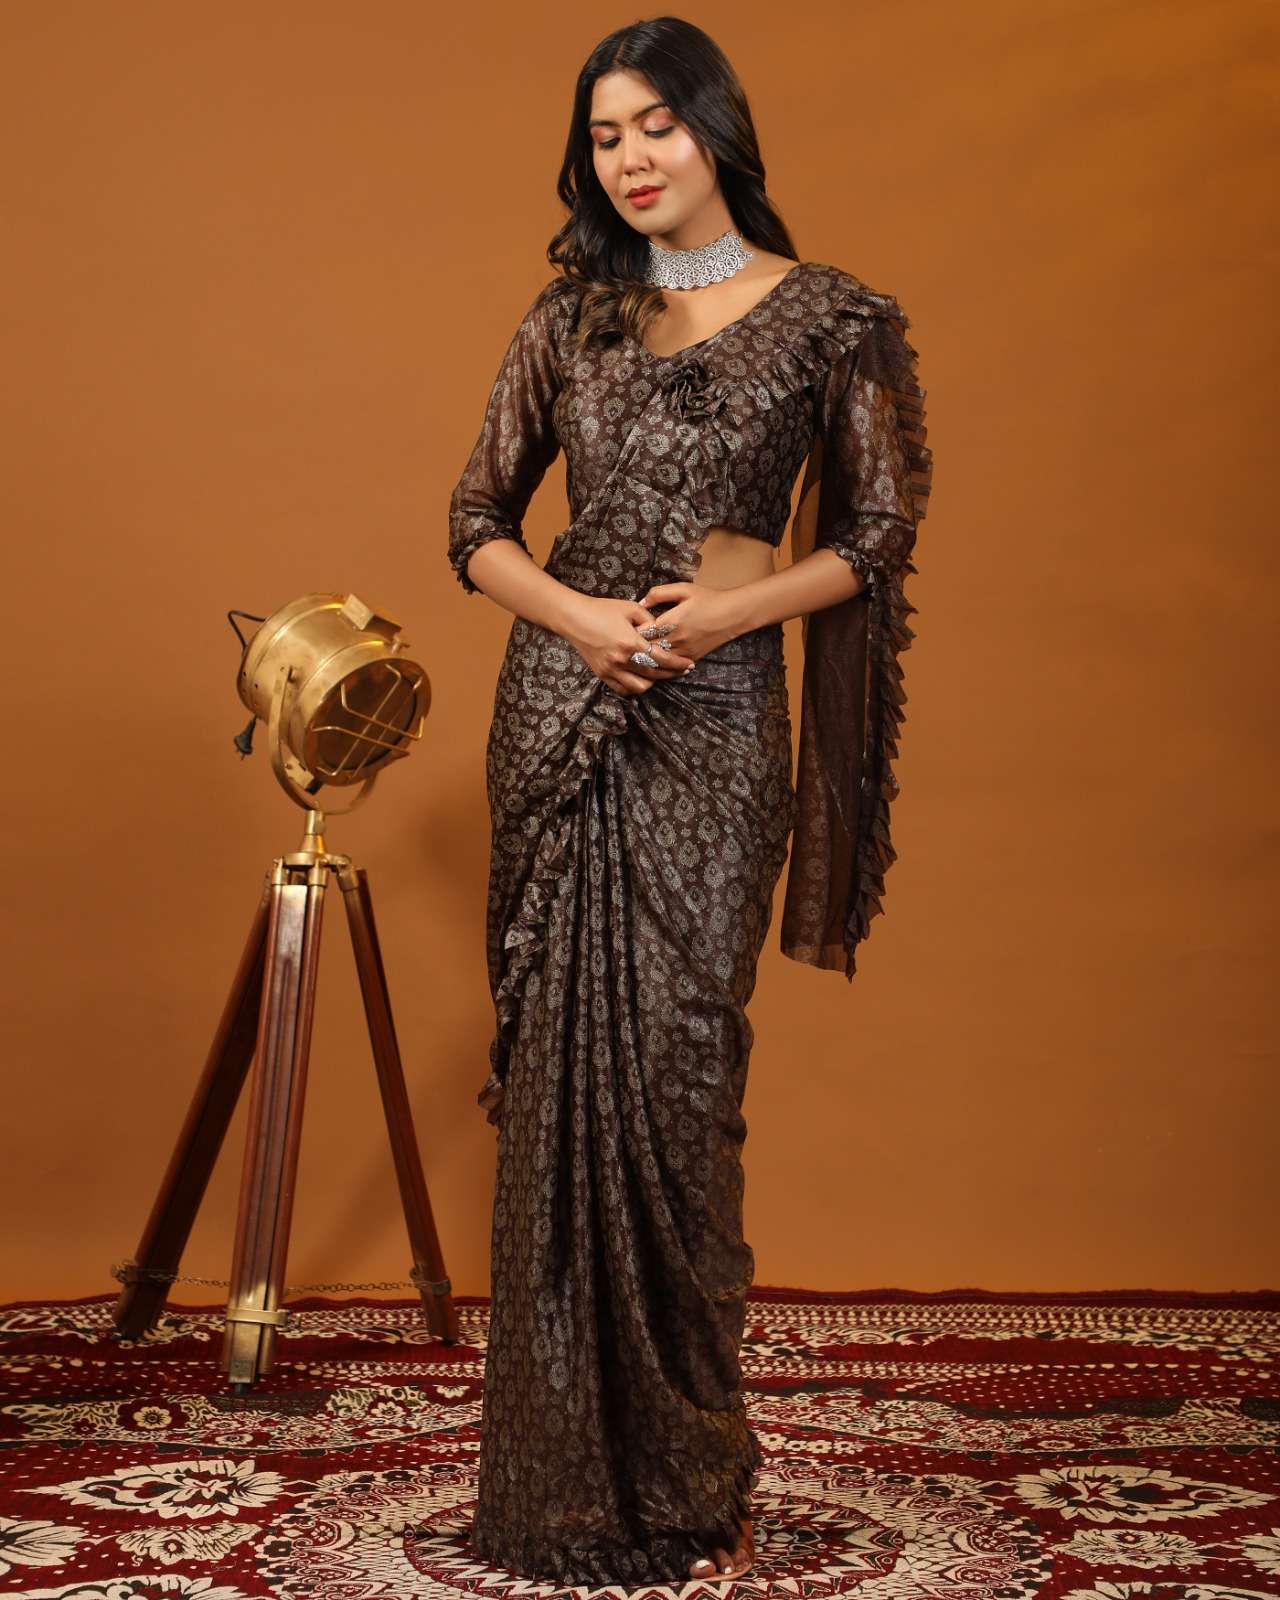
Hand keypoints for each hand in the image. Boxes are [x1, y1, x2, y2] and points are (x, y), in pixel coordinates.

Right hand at [559, 593, 697, 696]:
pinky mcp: (602, 674)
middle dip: (671, 673)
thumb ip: (650, 619)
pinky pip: (623, 689)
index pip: (661, 658)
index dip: (678, 663)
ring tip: (661, 675)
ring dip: (653, 682)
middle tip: (682, 670)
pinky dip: (635, 687)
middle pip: (654, 674)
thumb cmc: (602, 609)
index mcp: (631, 642)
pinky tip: (642, 680)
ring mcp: (611, 669)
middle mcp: (622, 659)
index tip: (689, 664)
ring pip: (640, 687)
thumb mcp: (630, 608)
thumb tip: (662, 631)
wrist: (574, 618)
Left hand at [635, 582, 745, 660]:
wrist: (733, 614)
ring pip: (657, 661)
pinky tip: (655, 659)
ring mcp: (684, 651)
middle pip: (647, 649)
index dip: (631, 631)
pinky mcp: (691, 658)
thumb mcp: (683, 589)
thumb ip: (659, 593)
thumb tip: (640, 602)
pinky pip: (671, 667)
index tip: (627, 628)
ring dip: (647, 657)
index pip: (642, 632)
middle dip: (636, 646)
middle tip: (628, 642)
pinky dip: (661, 664)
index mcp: (671, 621)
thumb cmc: (708, 598)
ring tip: (638, 652)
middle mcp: (676, 639)